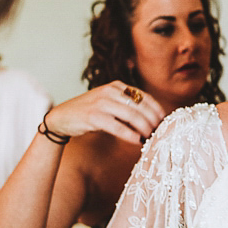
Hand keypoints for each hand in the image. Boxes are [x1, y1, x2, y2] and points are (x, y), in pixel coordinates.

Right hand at [42, 80, 166, 144]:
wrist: (61, 117)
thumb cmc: (89, 112)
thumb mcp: (109, 103)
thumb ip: (127, 107)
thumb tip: (152, 120)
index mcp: (117, 86)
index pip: (144, 96)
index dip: (157, 110)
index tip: (165, 121)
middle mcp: (110, 91)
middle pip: (141, 107)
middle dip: (153, 121)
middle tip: (160, 133)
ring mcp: (101, 103)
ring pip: (132, 116)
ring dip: (145, 129)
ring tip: (150, 138)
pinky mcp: (94, 116)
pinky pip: (118, 127)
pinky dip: (130, 135)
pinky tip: (137, 142)